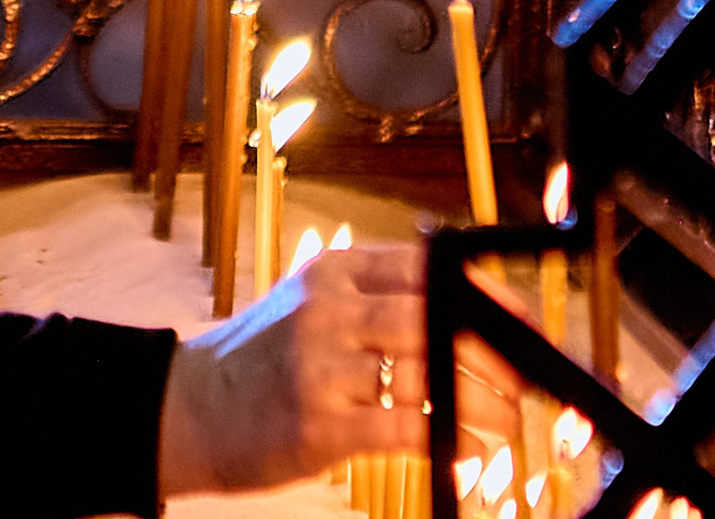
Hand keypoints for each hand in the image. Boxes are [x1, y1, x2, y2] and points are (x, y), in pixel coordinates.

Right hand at [157, 245, 521, 494]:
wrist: (190, 408)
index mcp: (331, 273)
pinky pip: (408, 429)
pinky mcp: (319, 424)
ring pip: (429, 376)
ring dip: (482, 403)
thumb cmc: (264, 361)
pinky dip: (448, 439)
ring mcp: (320, 366)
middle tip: (523, 382)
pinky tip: (462, 445)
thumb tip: (469, 312)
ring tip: (503, 421)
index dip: (485, 294)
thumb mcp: (311, 306)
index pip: (425, 269)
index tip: (523, 322)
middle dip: (493, 355)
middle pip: (434, 318)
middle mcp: (326, 310)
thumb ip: (377, 299)